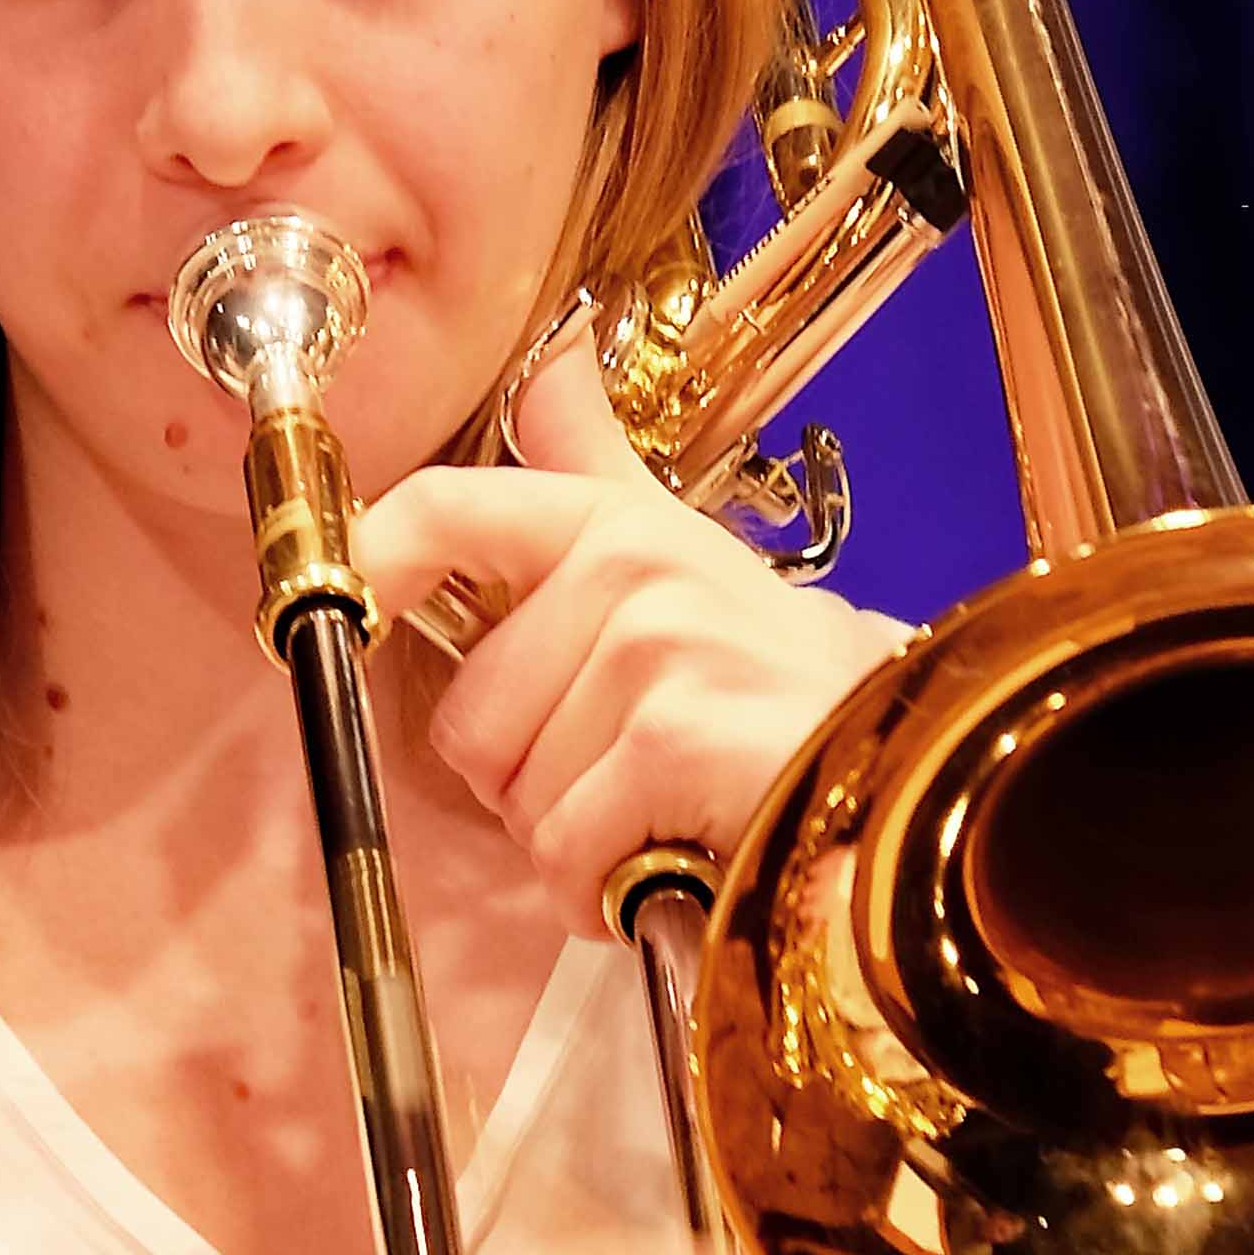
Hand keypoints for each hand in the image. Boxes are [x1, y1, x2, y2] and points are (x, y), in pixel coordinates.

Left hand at [354, 325, 904, 929]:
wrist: (905, 761)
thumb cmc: (780, 681)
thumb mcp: (686, 557)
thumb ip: (597, 469)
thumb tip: (549, 365)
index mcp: (615, 523)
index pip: (447, 511)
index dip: (370, 566)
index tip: (348, 621)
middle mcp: (630, 570)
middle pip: (468, 714)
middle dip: (526, 777)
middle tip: (617, 771)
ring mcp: (652, 651)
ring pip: (517, 794)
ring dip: (573, 838)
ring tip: (656, 810)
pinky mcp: (669, 740)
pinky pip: (564, 850)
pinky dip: (600, 889)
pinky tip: (663, 862)